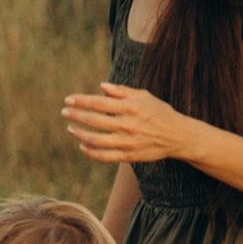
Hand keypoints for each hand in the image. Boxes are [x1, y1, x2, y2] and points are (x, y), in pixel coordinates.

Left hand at [61, 82, 192, 167]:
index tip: (68, 100)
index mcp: (131, 107)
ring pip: (96, 140)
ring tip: (71, 128)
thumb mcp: (144, 96)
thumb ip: (122, 91)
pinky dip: (91, 152)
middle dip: (76, 115)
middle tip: (64, 112)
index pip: (99, 103)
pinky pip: (105, 156)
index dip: (81, 101)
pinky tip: (83, 146)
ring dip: (80, 134)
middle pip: (94, 120)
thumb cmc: (159, 112)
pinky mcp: (129, 156)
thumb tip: (101, 87)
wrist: (178, 136)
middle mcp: (128, 125)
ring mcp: (128, 142)